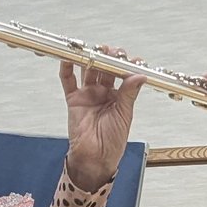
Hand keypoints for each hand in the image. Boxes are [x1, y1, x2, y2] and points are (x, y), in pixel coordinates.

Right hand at [60, 45, 145, 190]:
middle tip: (111, 50)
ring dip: (90, 59)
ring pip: (88, 71)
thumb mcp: (125, 115)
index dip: (125, 65)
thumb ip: (129, 93)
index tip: (132, 58)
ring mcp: (88, 94)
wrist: (96, 157)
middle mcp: (103, 93)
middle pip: (104, 69)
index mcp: (119, 97)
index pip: (122, 75)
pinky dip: (66, 68)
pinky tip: (69, 58)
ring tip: (94, 49)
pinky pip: (68, 80)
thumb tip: (140, 75)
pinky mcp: (74, 99)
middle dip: (107, 57)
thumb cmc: (113, 141)